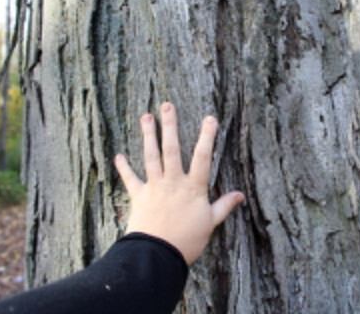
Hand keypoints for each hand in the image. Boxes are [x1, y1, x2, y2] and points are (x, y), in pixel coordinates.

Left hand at [114, 104, 244, 264]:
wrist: (158, 254)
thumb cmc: (187, 241)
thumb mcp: (210, 224)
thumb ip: (224, 206)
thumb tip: (240, 194)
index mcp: (193, 189)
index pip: (203, 158)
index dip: (207, 137)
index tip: (209, 118)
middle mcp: (173, 183)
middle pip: (172, 149)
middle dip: (170, 126)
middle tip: (167, 106)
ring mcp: (154, 187)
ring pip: (151, 157)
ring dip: (148, 136)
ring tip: (145, 117)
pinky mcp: (139, 196)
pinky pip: (130, 179)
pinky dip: (123, 168)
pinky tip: (118, 156)